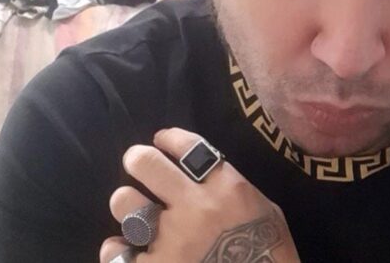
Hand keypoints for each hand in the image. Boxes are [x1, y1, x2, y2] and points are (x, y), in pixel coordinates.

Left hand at [100, 128, 299, 261]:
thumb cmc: (272, 253)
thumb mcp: (266, 210)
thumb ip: (233, 189)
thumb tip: (208, 176)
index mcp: (226, 188)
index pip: (188, 146)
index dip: (169, 138)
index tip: (162, 141)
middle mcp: (194, 207)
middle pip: (146, 164)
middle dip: (137, 159)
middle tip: (137, 163)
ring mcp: (171, 239)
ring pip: (125, 204)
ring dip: (127, 205)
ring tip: (133, 210)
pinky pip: (117, 252)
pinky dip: (117, 249)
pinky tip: (123, 248)